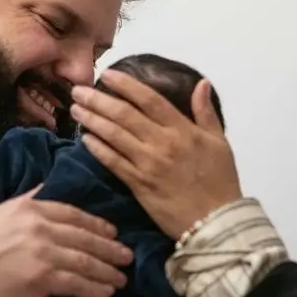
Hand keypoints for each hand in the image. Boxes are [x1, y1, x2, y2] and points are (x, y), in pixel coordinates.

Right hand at [0, 186, 133, 296]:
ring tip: (122, 278)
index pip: (72, 213)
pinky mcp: (41, 279)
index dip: (96, 223)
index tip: (112, 231)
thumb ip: (24, 200)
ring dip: (107, 271)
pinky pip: (77, 283)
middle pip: (85, 236)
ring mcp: (42, 252)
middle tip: (127, 256)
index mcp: (28, 209)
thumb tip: (44, 188)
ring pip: (86, 260)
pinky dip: (95, 289)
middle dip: (110, 247)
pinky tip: (105, 293)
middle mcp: (39, 227)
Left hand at [70, 70, 242, 238]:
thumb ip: (206, 112)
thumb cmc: (220, 181)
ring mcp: (148, 164)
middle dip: (98, 100)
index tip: (107, 75)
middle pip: (124, 115)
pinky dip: (98, 149)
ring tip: (76, 109)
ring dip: (92, 120)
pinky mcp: (139, 185)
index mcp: (182, 130)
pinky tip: (85, 138)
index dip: (125, 85)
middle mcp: (162, 143)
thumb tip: (201, 83)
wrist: (215, 221)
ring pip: (114, 136)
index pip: (149, 99)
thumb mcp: (219, 142)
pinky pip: (113, 162)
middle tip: (79, 91)